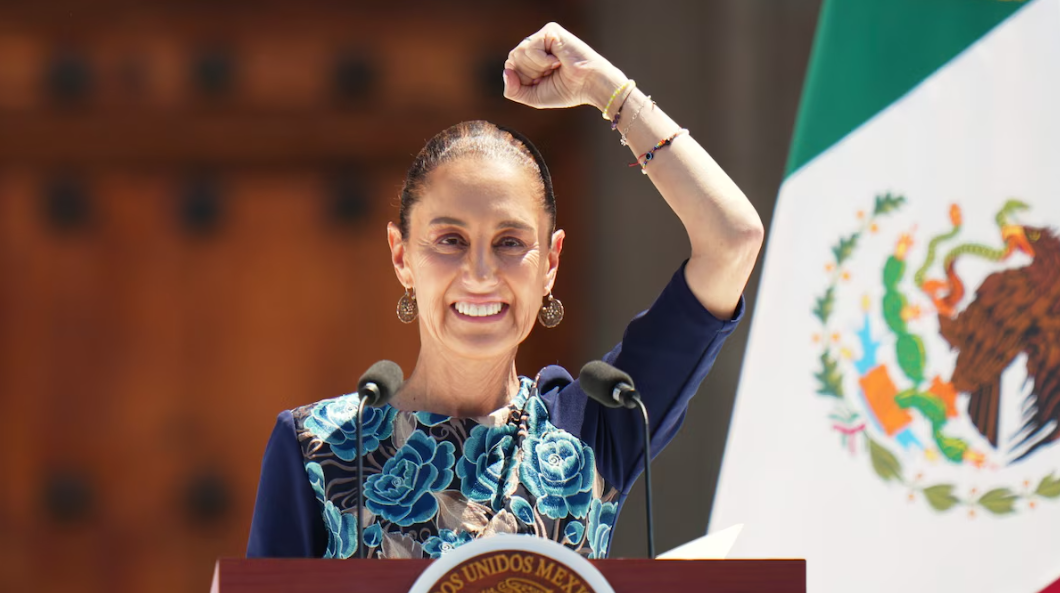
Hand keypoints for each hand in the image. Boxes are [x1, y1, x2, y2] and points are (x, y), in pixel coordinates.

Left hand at [503, 22, 625, 111]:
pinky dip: (542, 61)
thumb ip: (513, 90)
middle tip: (550, 74)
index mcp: (532, 58)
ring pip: (518, 54)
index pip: (510, 67)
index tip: (543, 82)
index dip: (523, 80)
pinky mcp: (550, 31)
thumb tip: (506, 71)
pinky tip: (557, 61)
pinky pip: (530, 48)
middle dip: (529, 74)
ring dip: (536, 68)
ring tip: (555, 67)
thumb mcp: (533, 97)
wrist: (590, 85)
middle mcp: (536, 45)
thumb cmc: (567, 91)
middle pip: (512, 59)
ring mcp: (543, 36)